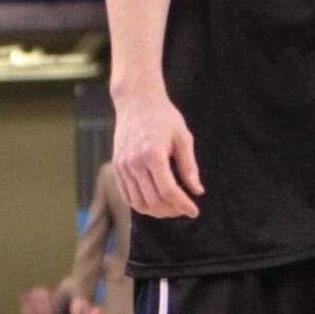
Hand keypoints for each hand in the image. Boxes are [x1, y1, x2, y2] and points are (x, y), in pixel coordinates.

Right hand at [110, 85, 201, 219]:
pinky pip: (127, 195)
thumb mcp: (183, 137)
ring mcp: (123, 165)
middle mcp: (134, 162)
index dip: (183, 205)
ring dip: (156, 212)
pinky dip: (141, 205)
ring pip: (138, 203)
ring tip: (170, 209)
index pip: (168, 191)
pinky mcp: (117, 166)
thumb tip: (197, 191)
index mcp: (153, 154)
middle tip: (184, 209)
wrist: (137, 101)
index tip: (194, 211)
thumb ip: (189, 166)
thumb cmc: (163, 117)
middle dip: (172, 210)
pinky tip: (155, 203)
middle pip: (153, 200)